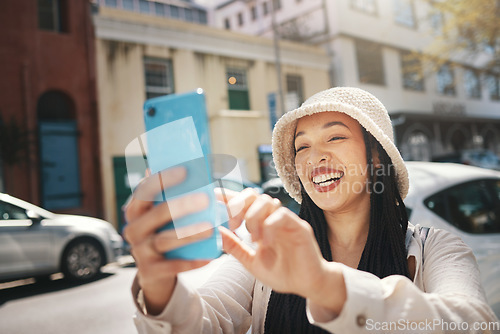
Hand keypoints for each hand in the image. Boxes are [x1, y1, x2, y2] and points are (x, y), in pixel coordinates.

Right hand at [123, 167, 212, 314]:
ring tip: (211, 228)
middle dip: (181, 205)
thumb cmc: (164, 233)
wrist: (155, 272)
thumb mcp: (165, 215)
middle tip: (205, 199)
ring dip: (190, 233)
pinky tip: (209, 257)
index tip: (185, 170)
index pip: (145, 190)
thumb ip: (174, 196)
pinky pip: (172, 266)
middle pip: (156, 214)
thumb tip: (192, 167)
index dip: (163, 179)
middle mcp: (133, 229)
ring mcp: (140, 251)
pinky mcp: (150, 271)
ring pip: (165, 240)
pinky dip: (191, 262)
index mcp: (136, 210)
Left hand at [216, 188, 344, 312]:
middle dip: (239, 205)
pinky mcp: (299, 227)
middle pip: (254, 195)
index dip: (230, 197)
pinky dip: (269, 227)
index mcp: (261, 224)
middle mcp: (273, 218)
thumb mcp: (252, 261)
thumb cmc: (282, 273)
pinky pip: (281, 216)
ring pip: (267, 201)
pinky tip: (265, 243)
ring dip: (253, 217)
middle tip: (234, 224)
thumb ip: (236, 247)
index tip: (214, 196)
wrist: (306, 285)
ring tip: (253, 238)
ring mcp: (286, 221)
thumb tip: (218, 232)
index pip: (244, 202)